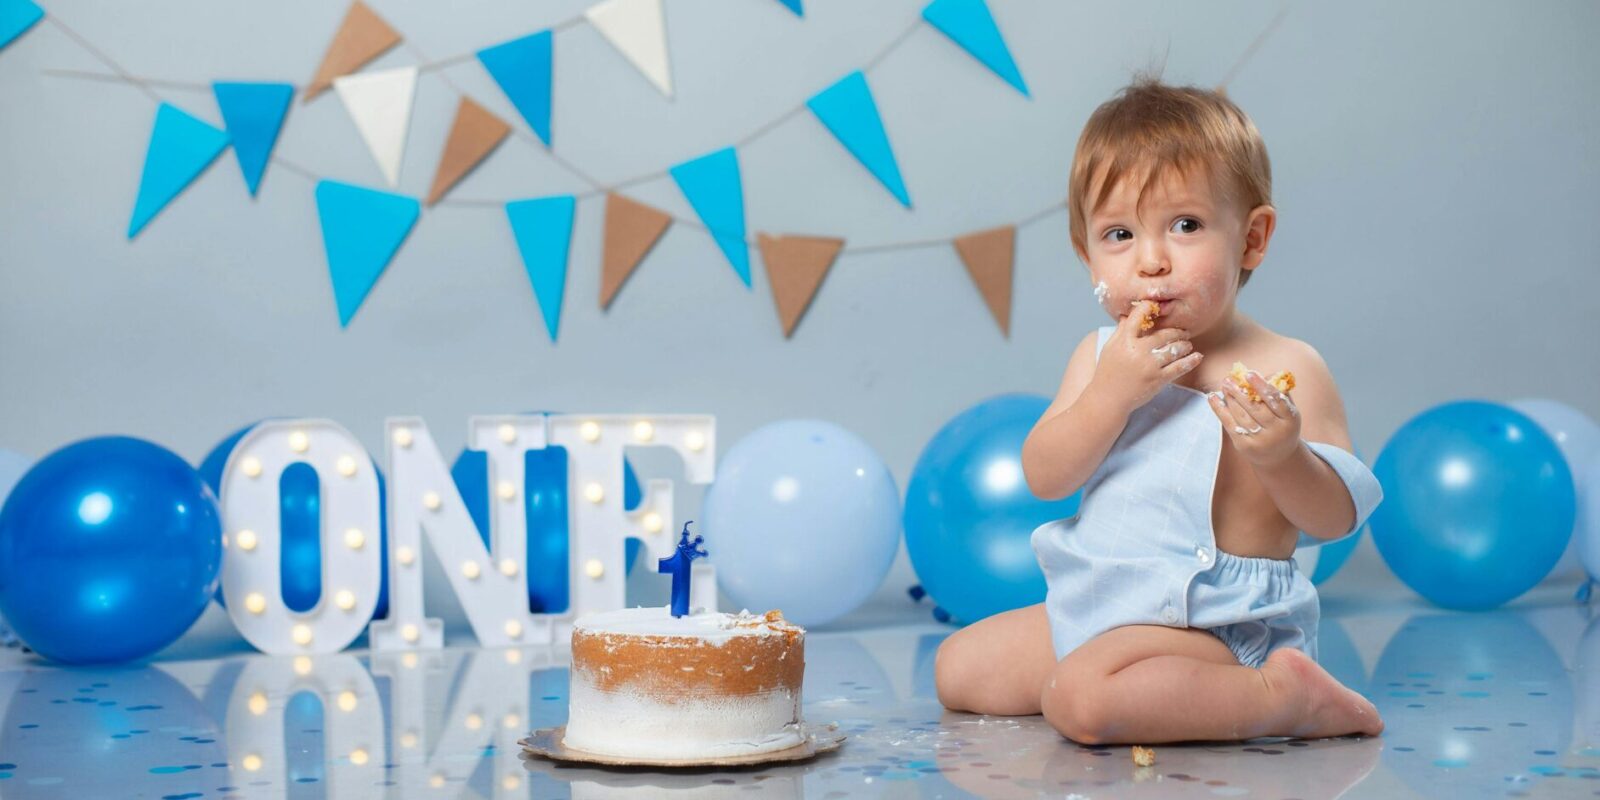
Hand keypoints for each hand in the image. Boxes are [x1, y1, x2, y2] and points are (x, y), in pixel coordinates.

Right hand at [1087, 300, 1203, 410]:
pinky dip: (1191, 361)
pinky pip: (1179, 367)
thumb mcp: (1110, 348)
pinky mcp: (1158, 379)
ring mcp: (1149, 365)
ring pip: (1175, 349)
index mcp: (1124, 340)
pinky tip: (1197, 357)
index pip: (1138, 317)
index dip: (1149, 308)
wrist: (1108, 399)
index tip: (1157, 306)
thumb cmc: (1107, 372)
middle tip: (1183, 333)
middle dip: (1177, 332)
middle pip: (1164, 333)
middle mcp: (1137, 351)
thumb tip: (1127, 314)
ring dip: (1185, 345)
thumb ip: (1120, 330)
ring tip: (1188, 345)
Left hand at [1208, 369, 1301, 466]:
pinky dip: (1220, 410)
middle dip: (1240, 393)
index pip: (1276, 401)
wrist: (1278, 456)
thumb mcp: (1287, 411)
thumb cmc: (1282, 425)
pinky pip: (1229, 425)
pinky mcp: (1244, 445)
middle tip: (1229, 379)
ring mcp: (1259, 441)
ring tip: (1224, 385)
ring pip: (1241, 416)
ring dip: (1230, 399)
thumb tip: (1266, 374)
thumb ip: (1279, 393)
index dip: (1262, 386)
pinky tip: (1212, 398)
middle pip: (1256, 409)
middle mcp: (1276, 432)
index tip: (1249, 374)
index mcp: (1290, 420)